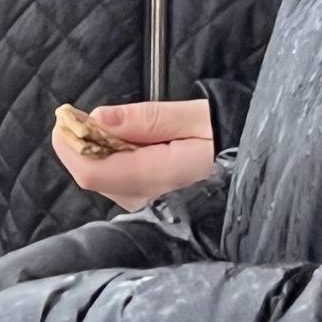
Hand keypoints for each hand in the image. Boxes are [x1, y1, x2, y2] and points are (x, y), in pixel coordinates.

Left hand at [52, 97, 213, 209]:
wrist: (257, 161)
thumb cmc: (227, 134)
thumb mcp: (190, 117)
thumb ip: (142, 119)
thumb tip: (97, 119)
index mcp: (159, 176)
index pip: (93, 172)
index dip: (70, 146)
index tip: (64, 118)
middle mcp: (148, 198)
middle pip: (92, 176)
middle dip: (78, 145)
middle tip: (80, 116)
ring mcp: (150, 205)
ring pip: (102, 180)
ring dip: (93, 151)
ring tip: (106, 126)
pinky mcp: (152, 202)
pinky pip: (117, 181)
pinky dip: (109, 159)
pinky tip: (123, 142)